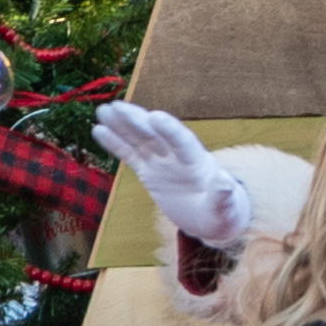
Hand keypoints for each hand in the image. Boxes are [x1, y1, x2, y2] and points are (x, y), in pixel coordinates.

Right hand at [95, 102, 253, 246]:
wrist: (211, 219)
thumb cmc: (221, 214)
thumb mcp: (225, 210)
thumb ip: (223, 196)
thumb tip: (226, 183)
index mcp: (198, 163)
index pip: (183, 142)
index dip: (170, 130)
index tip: (155, 116)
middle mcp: (178, 157)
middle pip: (156, 136)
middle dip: (138, 121)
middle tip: (117, 107)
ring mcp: (162, 162)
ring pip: (140, 140)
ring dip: (122, 126)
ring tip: (103, 110)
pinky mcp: (149, 171)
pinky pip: (130, 155)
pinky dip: (116, 143)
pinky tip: (99, 130)